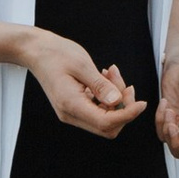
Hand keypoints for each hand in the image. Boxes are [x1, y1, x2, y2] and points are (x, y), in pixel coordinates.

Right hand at [21, 30, 144, 138]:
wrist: (36, 51)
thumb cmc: (56, 53)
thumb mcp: (82, 64)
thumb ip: (100, 85)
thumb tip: (117, 101)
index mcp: (71, 104)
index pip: (106, 122)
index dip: (128, 115)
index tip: (142, 103)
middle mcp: (70, 114)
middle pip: (107, 127)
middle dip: (123, 108)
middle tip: (127, 85)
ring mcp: (71, 112)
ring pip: (104, 118)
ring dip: (115, 99)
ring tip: (112, 73)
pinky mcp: (74, 106)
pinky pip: (97, 109)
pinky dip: (107, 97)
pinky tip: (105, 77)